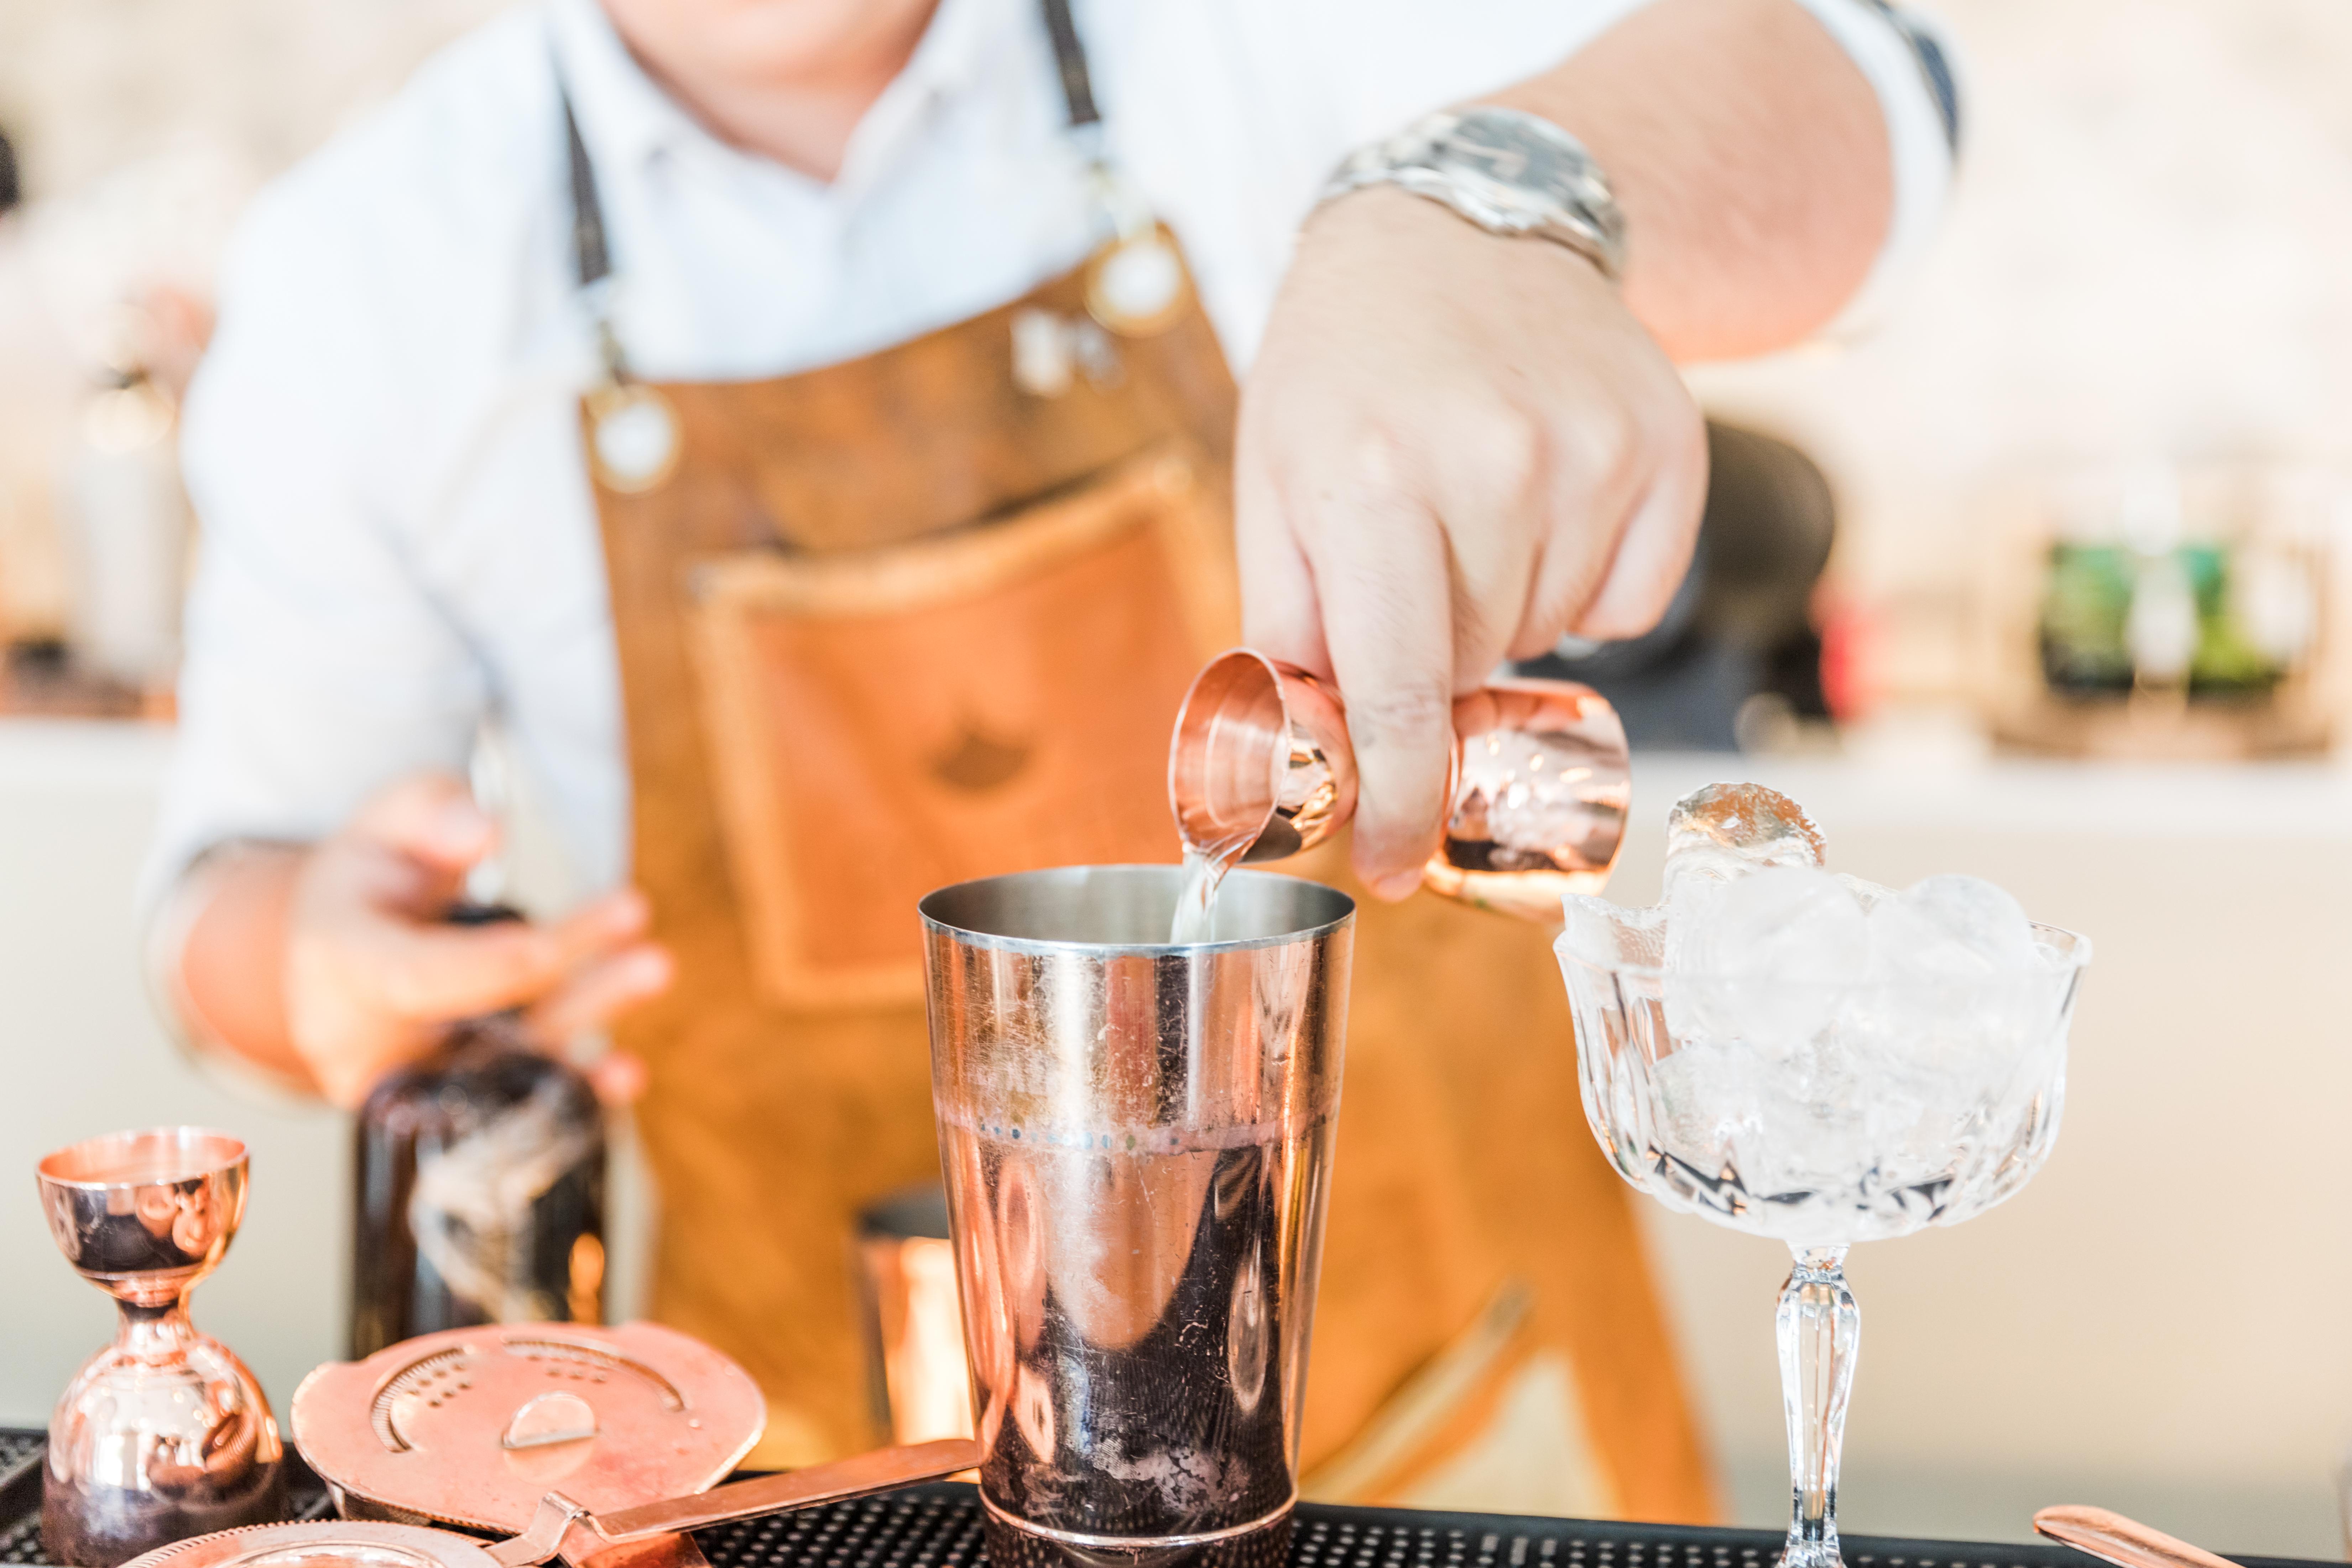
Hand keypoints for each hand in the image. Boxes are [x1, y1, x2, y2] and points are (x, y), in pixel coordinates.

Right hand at [283, 773, 671, 1106]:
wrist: (340, 942)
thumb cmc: (373, 873)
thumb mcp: (391, 819)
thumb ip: (434, 815)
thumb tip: (485, 831)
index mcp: (340, 962)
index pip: (415, 977)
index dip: (486, 968)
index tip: (548, 946)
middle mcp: (368, 1036)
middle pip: (478, 1020)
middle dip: (562, 979)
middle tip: (637, 927)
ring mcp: (411, 1074)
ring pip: (509, 1058)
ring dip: (588, 1016)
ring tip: (653, 967)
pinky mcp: (447, 1095)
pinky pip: (514, 1097)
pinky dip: (573, 1086)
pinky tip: (627, 1073)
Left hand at [1236, 186, 1706, 896]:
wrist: (1461, 231)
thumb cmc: (1349, 373)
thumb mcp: (1275, 485)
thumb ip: (1291, 630)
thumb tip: (1315, 766)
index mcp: (1371, 479)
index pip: (1393, 689)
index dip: (1395, 797)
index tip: (1392, 867)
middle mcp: (1491, 465)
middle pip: (1469, 665)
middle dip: (1432, 653)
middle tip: (1412, 562)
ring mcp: (1592, 453)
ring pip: (1550, 636)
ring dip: (1505, 609)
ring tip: (1473, 509)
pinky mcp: (1667, 447)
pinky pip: (1628, 599)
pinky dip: (1582, 581)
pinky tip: (1544, 501)